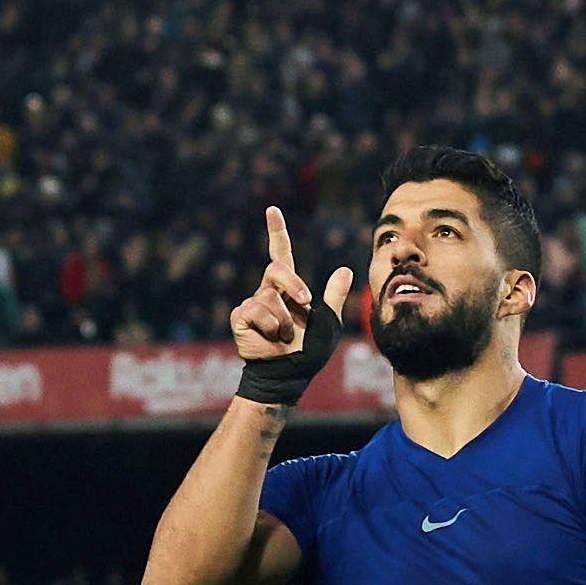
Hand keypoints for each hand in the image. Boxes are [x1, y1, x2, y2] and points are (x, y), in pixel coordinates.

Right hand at [230, 206, 353, 404]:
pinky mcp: (240, 317)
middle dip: (293, 284)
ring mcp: (252, 304)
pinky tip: (270, 338)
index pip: (280, 254)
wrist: (289, 374)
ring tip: (285, 337)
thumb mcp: (329, 323)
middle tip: (306, 302)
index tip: (273, 210)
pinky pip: (257, 312)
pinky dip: (271, 327)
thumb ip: (334, 296)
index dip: (277, 232)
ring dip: (285, 320)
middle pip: (276, 270)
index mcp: (286, 289)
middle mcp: (267, 292)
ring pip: (270, 298)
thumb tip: (345, 270)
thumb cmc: (308, 352)